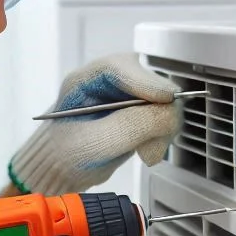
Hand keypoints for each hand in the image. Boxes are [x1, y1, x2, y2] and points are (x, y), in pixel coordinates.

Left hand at [9, 54, 181, 195]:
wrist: (66, 168)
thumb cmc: (67, 155)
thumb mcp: (94, 144)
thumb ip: (130, 126)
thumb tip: (168, 111)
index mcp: (83, 81)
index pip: (119, 67)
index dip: (146, 82)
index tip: (166, 98)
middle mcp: (108, 80)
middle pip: (148, 80)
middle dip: (157, 113)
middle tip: (149, 145)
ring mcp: (126, 92)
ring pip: (163, 98)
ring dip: (161, 128)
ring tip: (145, 152)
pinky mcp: (140, 106)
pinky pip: (164, 113)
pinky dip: (161, 134)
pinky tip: (146, 149)